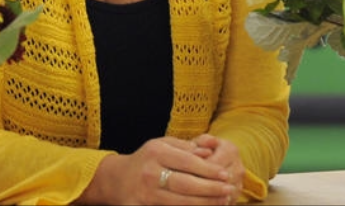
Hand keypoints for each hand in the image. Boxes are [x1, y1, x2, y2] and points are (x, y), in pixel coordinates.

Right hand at [79, 135, 241, 203]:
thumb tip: (210, 152)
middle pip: (187, 184)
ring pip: (181, 201)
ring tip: (223, 201)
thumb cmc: (145, 161)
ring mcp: (145, 193)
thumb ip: (185, 147)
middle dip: (211, 189)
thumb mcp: (161, 145)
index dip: (209, 170)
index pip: (189, 162)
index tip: (225, 174)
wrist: (116, 180)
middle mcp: (150, 172)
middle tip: (229, 190)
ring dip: (205, 203)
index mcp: (156, 153)